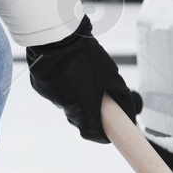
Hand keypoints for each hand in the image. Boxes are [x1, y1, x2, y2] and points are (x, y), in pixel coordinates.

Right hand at [25, 18, 141, 142]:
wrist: (57, 37)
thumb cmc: (87, 55)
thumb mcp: (112, 75)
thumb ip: (121, 96)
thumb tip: (131, 111)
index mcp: (84, 108)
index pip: (92, 134)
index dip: (102, 135)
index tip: (109, 131)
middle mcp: (66, 107)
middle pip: (80, 119)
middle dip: (91, 112)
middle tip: (100, 97)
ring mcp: (51, 98)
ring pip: (68, 104)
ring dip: (77, 97)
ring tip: (84, 76)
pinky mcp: (41, 87)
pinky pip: (56, 93)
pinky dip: (64, 87)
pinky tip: (69, 71)